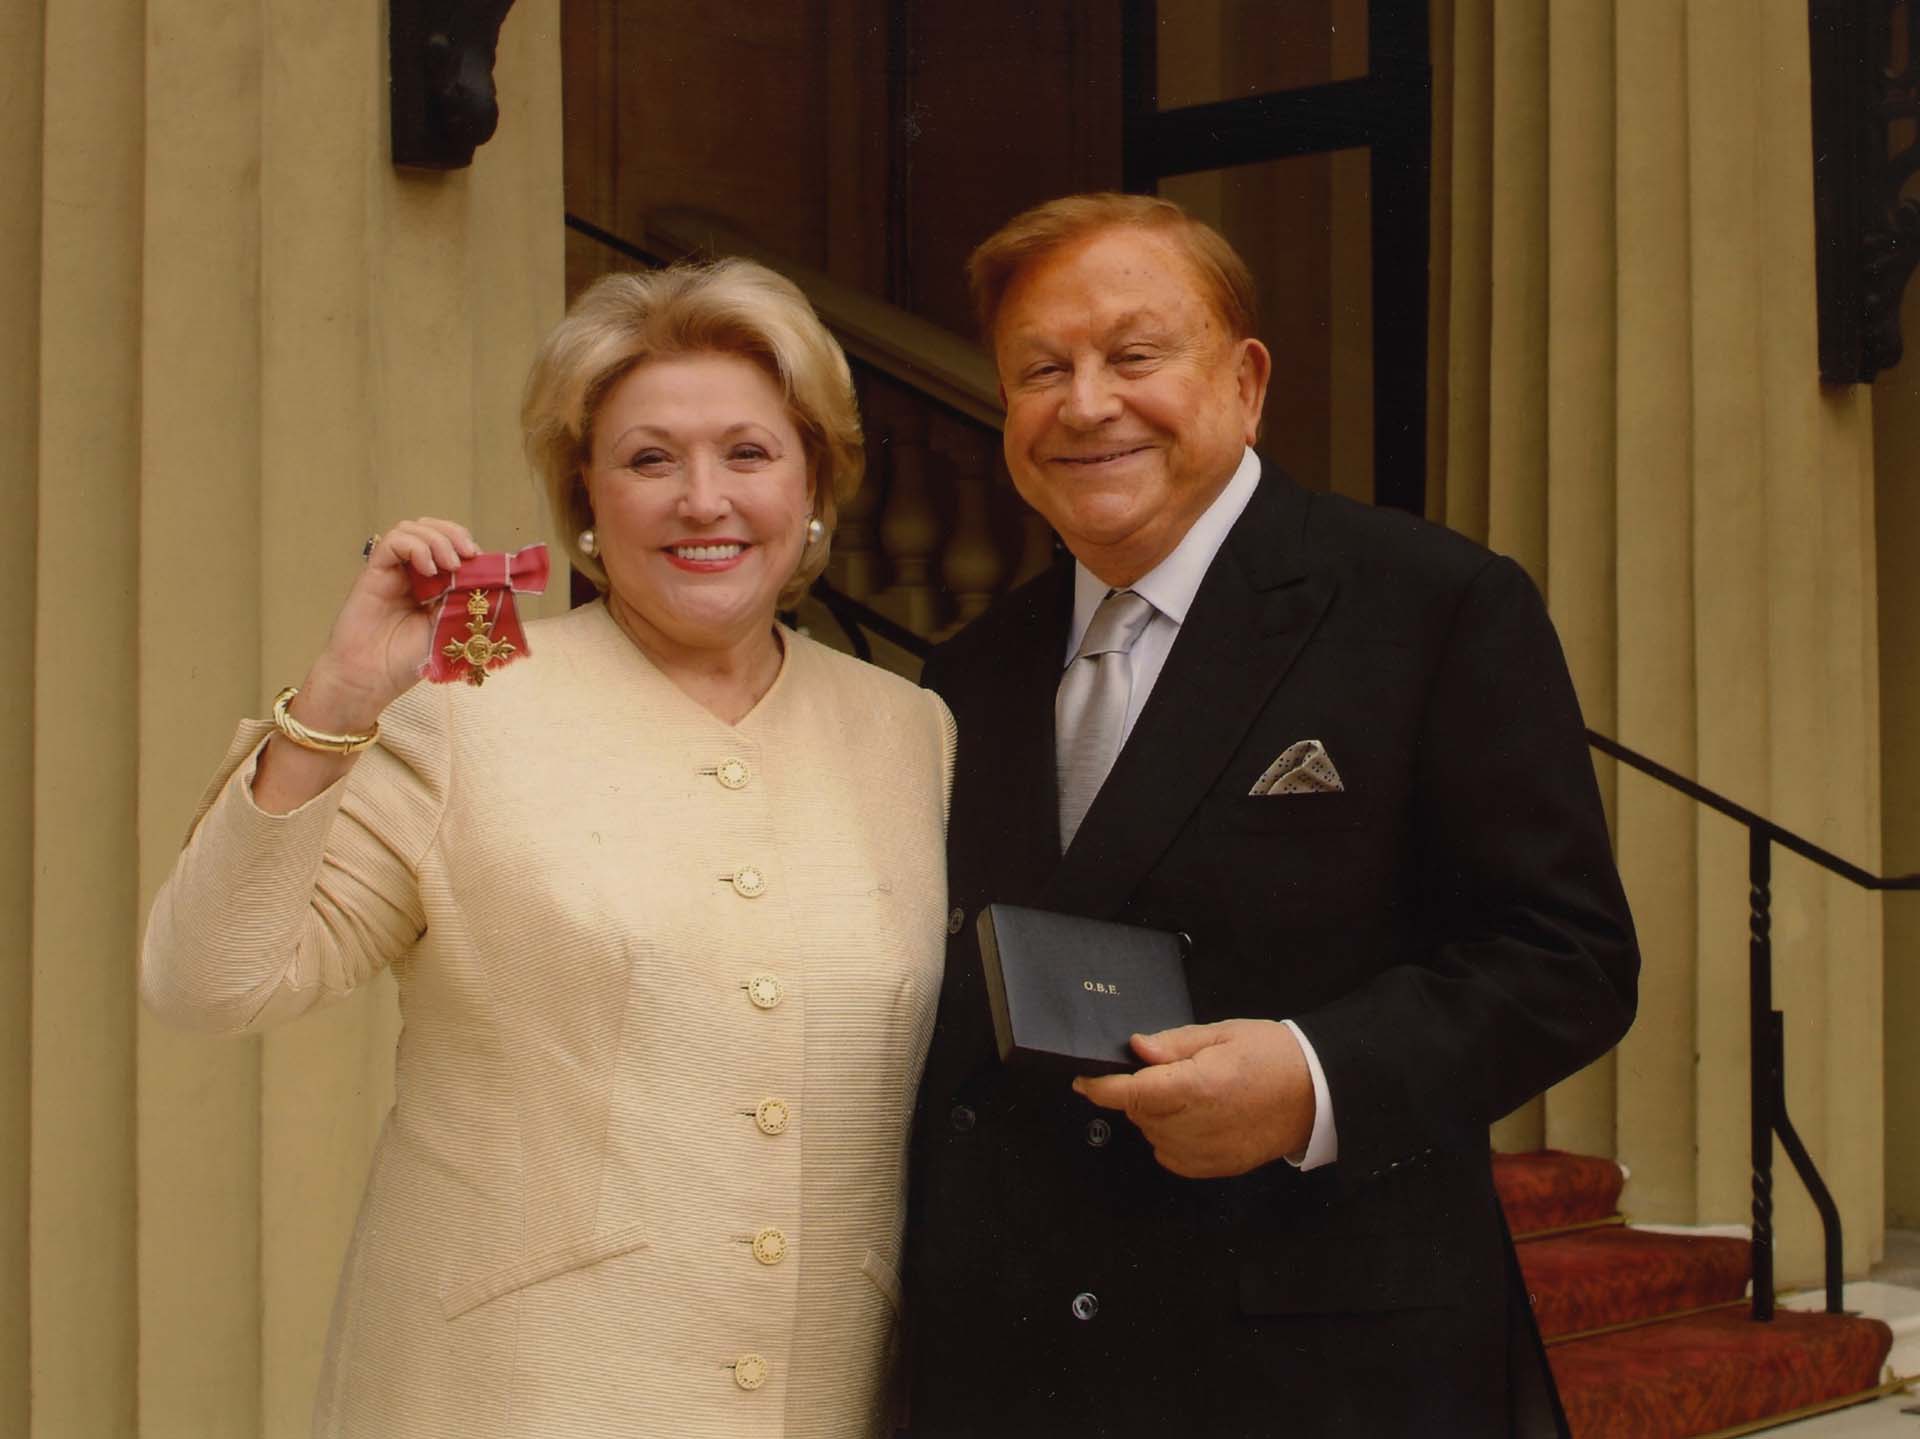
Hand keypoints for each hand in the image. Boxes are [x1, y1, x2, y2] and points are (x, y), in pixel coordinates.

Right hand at [301, 518, 479, 729]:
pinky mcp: (374, 573)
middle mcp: (413, 572)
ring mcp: (393, 571)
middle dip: (454, 534)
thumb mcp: (450, 626)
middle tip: (468, 554)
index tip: (482, 560)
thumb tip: (491, 577)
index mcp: (434, 584)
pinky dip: (415, 547)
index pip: (451, 545)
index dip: (467, 545)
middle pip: (432, 528)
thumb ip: (465, 600)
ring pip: (412, 528)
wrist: (371, 678)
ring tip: (450, 565)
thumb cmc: (408, 659)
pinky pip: (393, 542)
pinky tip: (429, 570)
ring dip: (437, 539)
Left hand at [1072, 1019, 1314, 1178]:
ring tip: (1189, 1091)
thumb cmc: (1273, 1057)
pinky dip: (1170, 1136)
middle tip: (1164, 1070)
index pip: (1132, 1093)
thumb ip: (1174, 1044)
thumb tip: (1136, 1048)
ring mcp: (1207, 1151)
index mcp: (1198, 1086)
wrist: (1317, 1093)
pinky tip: (1195, 1117)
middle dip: (1138, 1092)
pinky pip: (1170, 1154)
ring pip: (1152, 1134)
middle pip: (1138, 1113)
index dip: (1100, 1088)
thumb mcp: (1222, 1034)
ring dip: (1154, 1114)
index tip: (1083, 1080)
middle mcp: (1198, 1125)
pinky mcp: (1215, 1167)